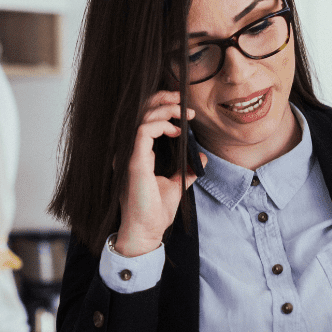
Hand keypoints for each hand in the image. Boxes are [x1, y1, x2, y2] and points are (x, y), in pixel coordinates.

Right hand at [115, 91, 205, 256]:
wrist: (146, 232)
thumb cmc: (155, 212)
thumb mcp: (176, 185)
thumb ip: (186, 171)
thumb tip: (202, 159)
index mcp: (137, 153)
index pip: (144, 119)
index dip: (162, 107)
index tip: (185, 111)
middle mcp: (130, 150)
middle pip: (140, 111)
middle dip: (162, 99)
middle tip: (183, 100)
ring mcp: (129, 155)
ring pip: (142, 117)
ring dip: (165, 109)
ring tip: (184, 114)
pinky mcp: (134, 162)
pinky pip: (143, 132)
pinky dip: (160, 125)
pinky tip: (176, 131)